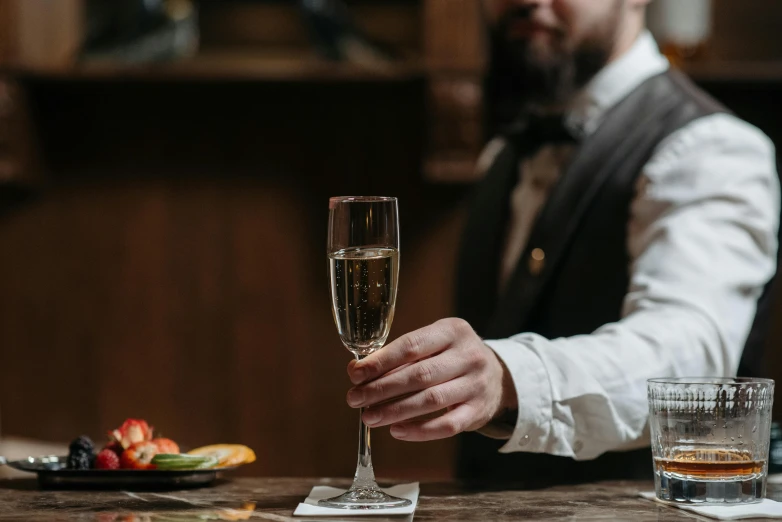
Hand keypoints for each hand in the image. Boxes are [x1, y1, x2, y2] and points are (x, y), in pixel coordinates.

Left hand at [345, 318, 517, 440]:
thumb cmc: (452, 357)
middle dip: (382, 389)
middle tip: (355, 399)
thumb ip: (402, 354)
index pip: (412, 345)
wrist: (497, 376)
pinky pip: (447, 425)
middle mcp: (468, 355)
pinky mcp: (478, 411)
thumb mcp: (435, 343)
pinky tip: (396, 431)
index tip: (355, 374)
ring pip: (431, 400)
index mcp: (453, 331)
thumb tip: (359, 371)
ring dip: (395, 411)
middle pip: (419, 375)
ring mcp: (476, 384)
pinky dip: (419, 431)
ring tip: (369, 417)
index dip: (381, 361)